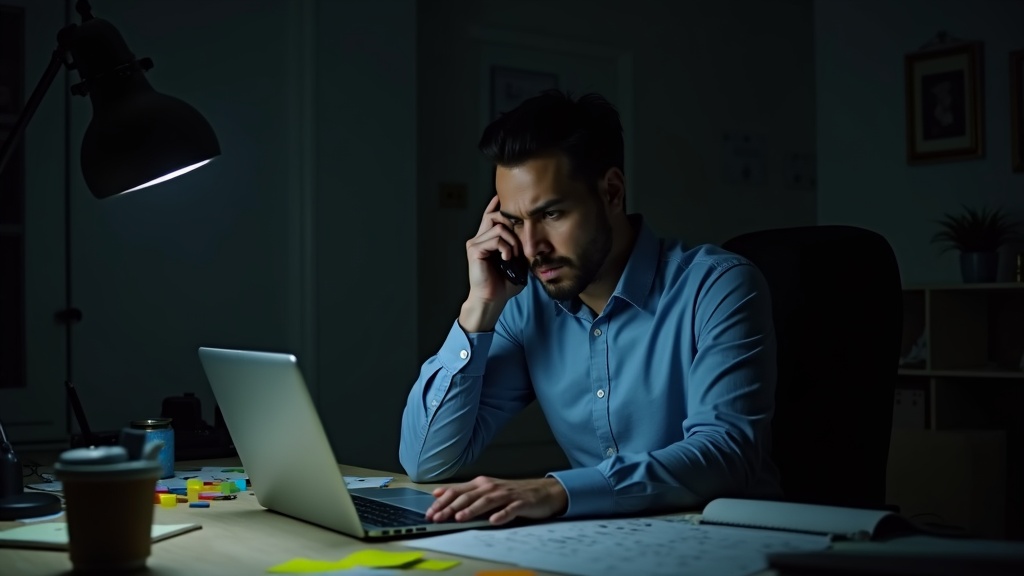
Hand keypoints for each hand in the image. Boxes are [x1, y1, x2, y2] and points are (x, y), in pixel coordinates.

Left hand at [425, 476, 567, 525]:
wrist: (543, 492)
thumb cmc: (512, 493)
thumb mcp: (486, 491)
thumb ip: (463, 492)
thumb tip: (438, 493)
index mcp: (481, 484)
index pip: (457, 491)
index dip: (442, 501)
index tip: (429, 512)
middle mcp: (492, 487)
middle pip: (468, 496)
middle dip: (451, 507)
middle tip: (438, 517)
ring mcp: (507, 495)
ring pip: (486, 501)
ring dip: (472, 509)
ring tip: (460, 517)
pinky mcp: (521, 503)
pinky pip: (510, 509)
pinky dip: (501, 514)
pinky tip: (494, 521)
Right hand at [459, 195, 527, 331]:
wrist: (492, 299)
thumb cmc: (504, 284)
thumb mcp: (517, 262)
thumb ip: (520, 247)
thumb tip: (532, 234)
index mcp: (487, 240)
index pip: (490, 216)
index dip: (497, 205)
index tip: (504, 196)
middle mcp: (478, 239)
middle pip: (495, 215)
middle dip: (511, 223)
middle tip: (519, 242)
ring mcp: (475, 243)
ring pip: (499, 227)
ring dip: (512, 241)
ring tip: (513, 255)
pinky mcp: (474, 250)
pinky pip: (495, 239)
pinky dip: (505, 248)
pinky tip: (507, 258)